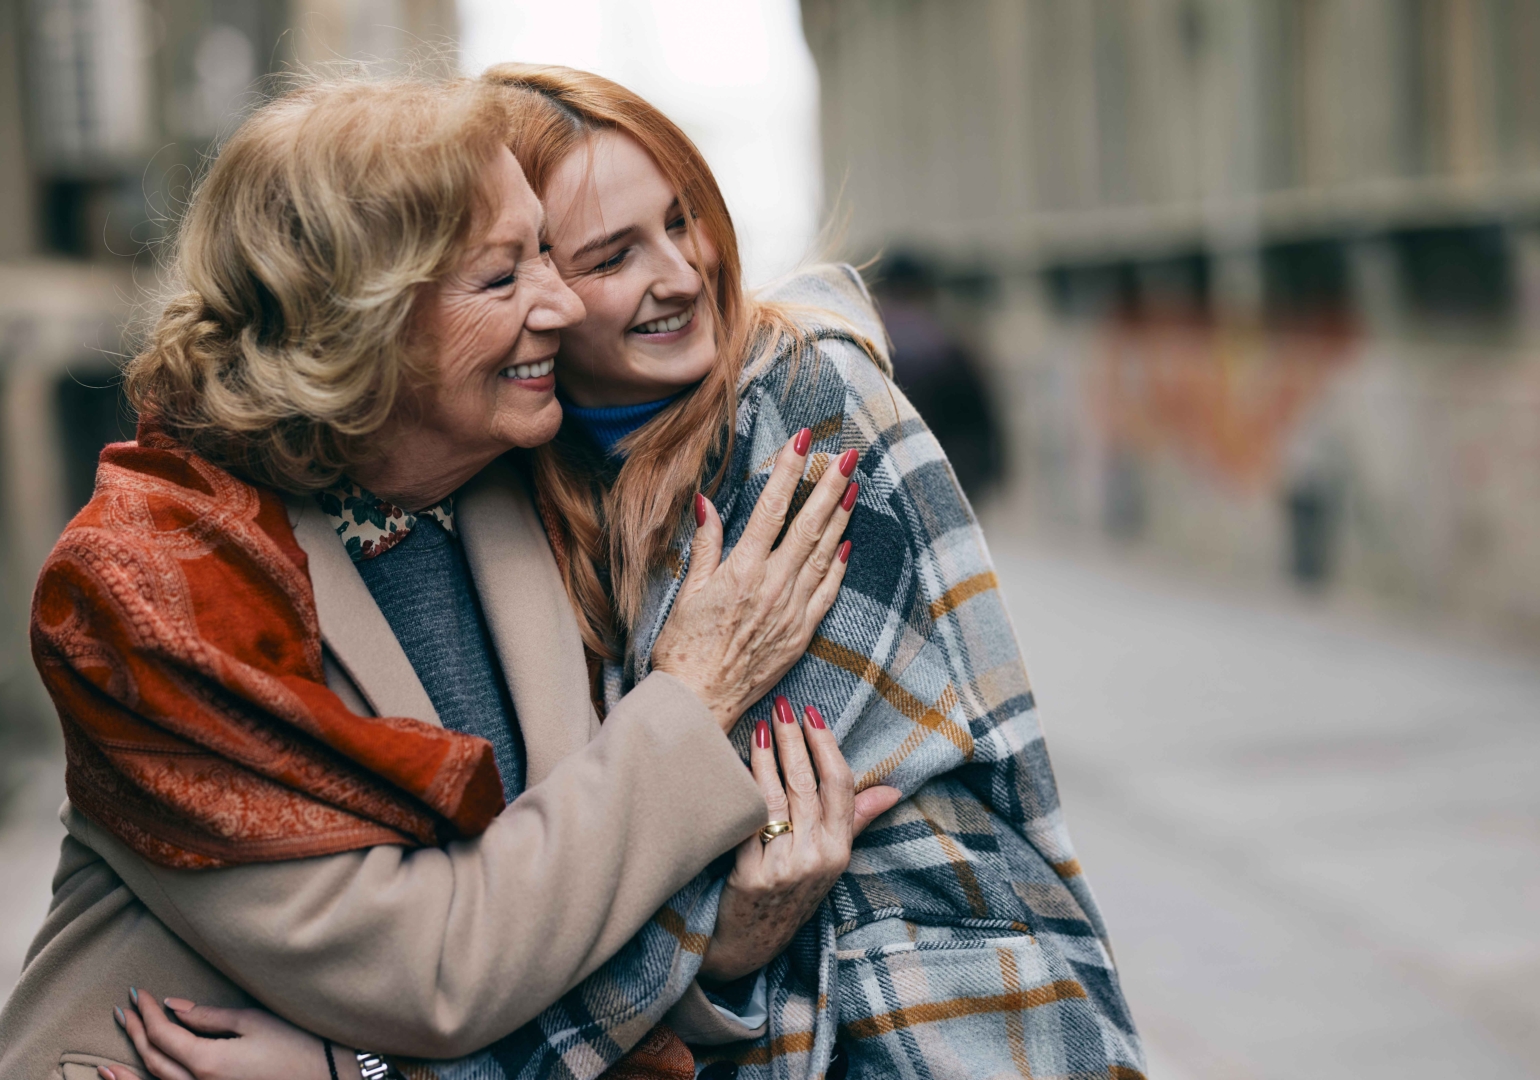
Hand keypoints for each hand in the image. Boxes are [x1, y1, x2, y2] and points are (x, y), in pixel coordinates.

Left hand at [107, 989, 357, 1079]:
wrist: (325, 1078)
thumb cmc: (295, 1047)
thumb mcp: (253, 1022)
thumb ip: (208, 1016)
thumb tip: (172, 1006)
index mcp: (208, 1063)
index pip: (164, 1034)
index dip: (147, 1012)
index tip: (138, 992)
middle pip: (154, 1059)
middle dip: (136, 1032)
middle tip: (124, 1009)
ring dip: (129, 1067)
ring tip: (110, 1055)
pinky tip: (134, 1078)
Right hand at [653, 429, 857, 731]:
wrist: (699, 701)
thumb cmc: (684, 647)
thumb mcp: (689, 591)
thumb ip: (705, 545)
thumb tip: (707, 502)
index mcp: (742, 571)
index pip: (772, 508)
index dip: (790, 471)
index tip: (805, 441)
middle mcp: (773, 587)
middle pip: (809, 526)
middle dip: (830, 486)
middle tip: (850, 456)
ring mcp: (791, 611)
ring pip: (823, 555)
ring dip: (840, 518)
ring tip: (854, 487)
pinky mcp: (801, 634)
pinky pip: (826, 593)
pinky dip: (838, 566)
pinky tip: (847, 544)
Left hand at [698, 697, 901, 982]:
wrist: (749, 945)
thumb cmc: (789, 895)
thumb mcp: (830, 862)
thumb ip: (856, 821)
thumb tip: (892, 790)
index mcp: (839, 851)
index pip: (841, 786)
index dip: (827, 746)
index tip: (812, 715)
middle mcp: (816, 858)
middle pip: (807, 784)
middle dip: (794, 739)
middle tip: (782, 706)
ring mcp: (784, 867)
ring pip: (776, 797)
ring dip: (767, 756)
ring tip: (759, 726)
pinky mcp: (750, 875)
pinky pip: (748, 821)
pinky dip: (742, 787)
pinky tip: (733, 764)